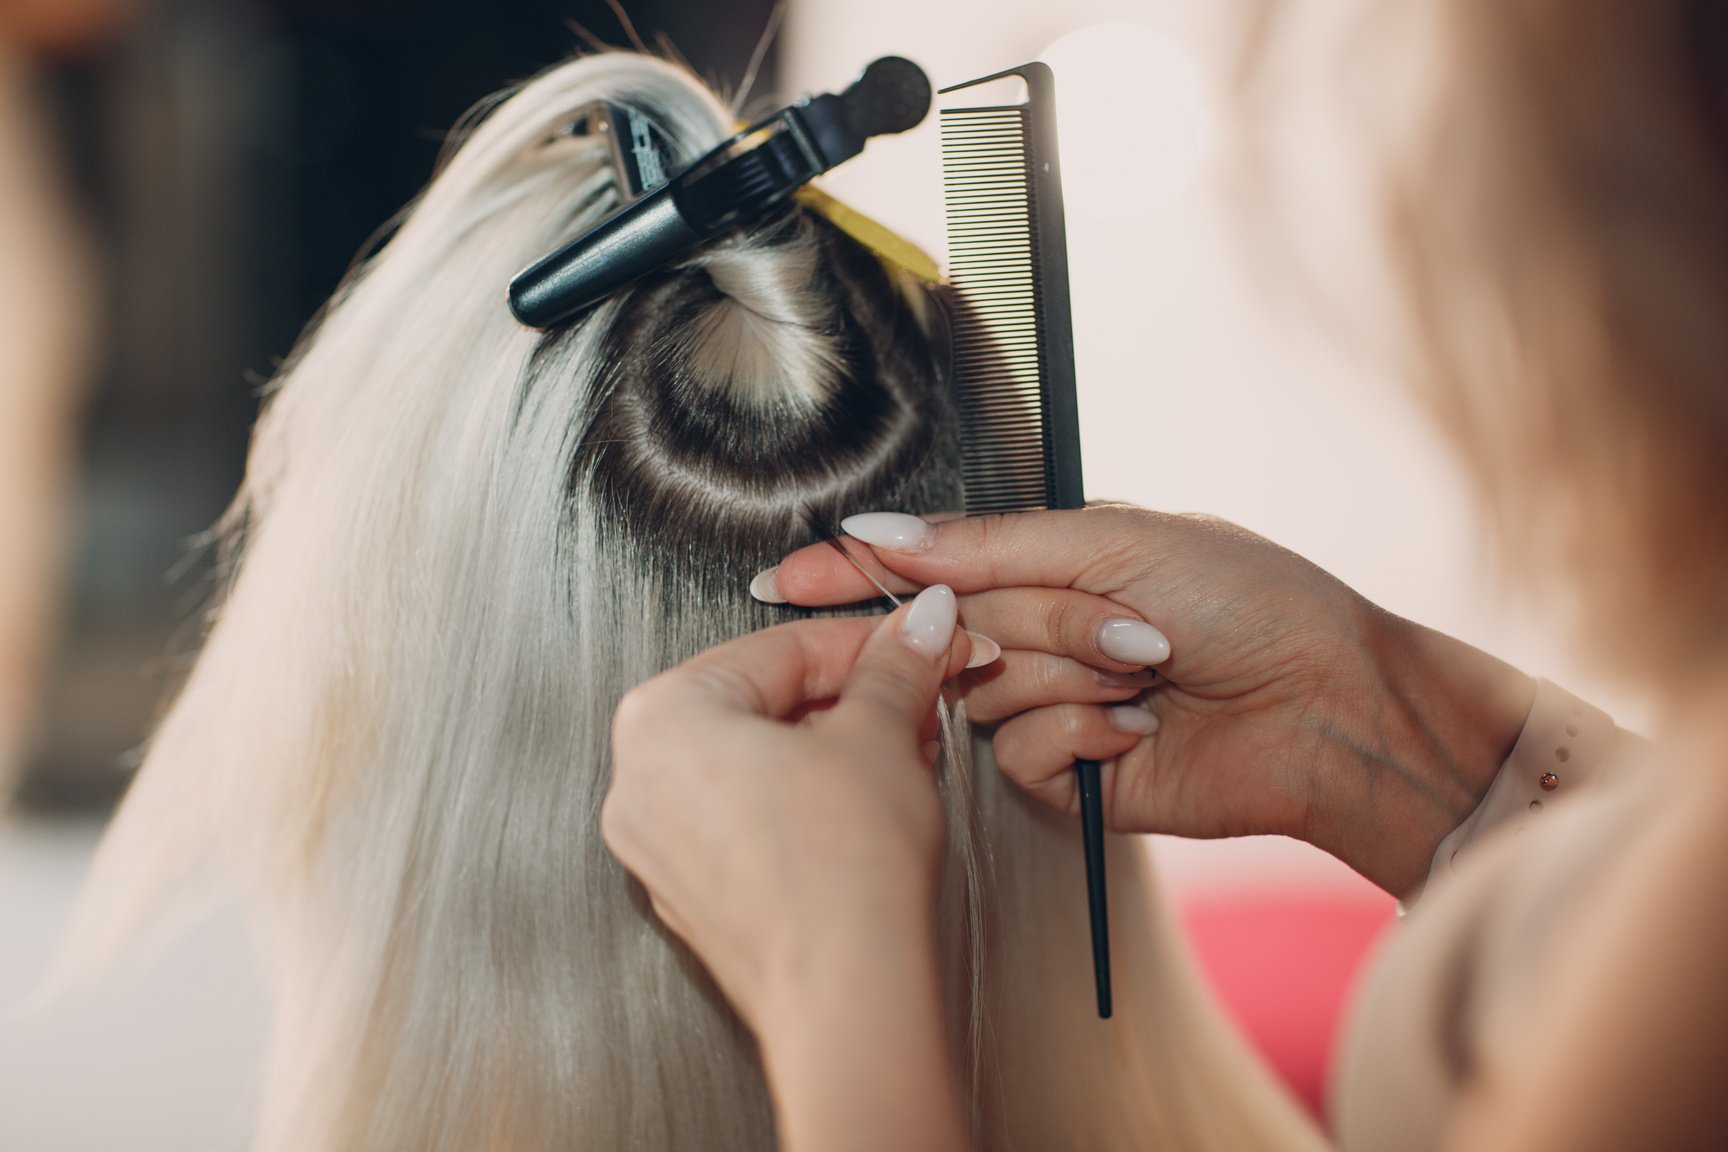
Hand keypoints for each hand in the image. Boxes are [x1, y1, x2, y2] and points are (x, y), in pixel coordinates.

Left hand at [602, 588, 973, 1150]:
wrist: (844, 993)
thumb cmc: (841, 873)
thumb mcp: (880, 736)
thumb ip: (893, 667)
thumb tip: (915, 627)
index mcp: (661, 718)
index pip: (779, 649)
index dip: (865, 644)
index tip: (912, 642)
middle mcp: (639, 782)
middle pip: (761, 706)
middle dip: (850, 701)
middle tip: (914, 699)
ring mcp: (659, 848)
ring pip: (755, 766)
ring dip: (832, 751)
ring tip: (902, 755)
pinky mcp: (693, 898)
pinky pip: (748, 822)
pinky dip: (803, 805)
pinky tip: (864, 811)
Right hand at [760, 505, 1534, 896]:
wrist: (1328, 706)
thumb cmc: (1248, 601)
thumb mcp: (1116, 540)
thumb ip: (987, 543)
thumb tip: (881, 527)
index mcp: (1047, 561)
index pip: (923, 564)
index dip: (851, 571)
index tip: (780, 575)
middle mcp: (1039, 633)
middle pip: (960, 629)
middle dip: (1043, 625)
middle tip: (1129, 631)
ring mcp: (1050, 704)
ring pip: (984, 695)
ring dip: (1073, 675)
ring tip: (1151, 674)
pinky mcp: (1069, 776)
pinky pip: (1020, 755)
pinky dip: (1082, 734)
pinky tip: (1141, 730)